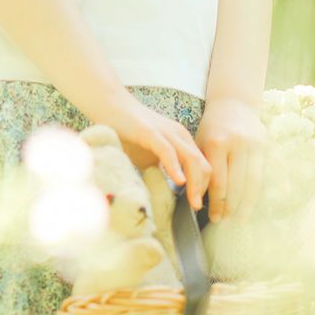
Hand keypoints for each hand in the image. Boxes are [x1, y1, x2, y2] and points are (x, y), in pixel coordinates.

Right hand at [93, 92, 211, 211]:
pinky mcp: (150, 132)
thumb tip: (164, 193)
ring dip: (194, 183)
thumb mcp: (149, 156)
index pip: (203, 166)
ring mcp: (166, 133)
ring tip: (193, 202)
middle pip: (203, 165)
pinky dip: (175, 167)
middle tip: (197, 209)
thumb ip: (160, 170)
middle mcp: (180, 135)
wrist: (111, 106)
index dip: (203, 187)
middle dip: (203, 189)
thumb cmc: (129, 132)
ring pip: (191, 159)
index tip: (197, 205)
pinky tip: (178, 182)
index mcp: (182, 141)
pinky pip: (168, 151)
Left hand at [195, 95, 266, 221]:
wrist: (233, 104)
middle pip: (238, 184)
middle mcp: (238, 143)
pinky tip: (276, 199)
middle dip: (232, 207)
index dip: (217, 203)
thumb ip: (200, 169)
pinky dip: (278, 183)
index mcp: (217, 143)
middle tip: (228, 223)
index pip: (218, 182)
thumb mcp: (199, 144)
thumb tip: (197, 200)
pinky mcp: (269, 144)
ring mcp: (256, 144)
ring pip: (255, 180)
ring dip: (250, 203)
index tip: (214, 218)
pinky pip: (275, 168)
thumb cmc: (211, 129)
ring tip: (243, 218)